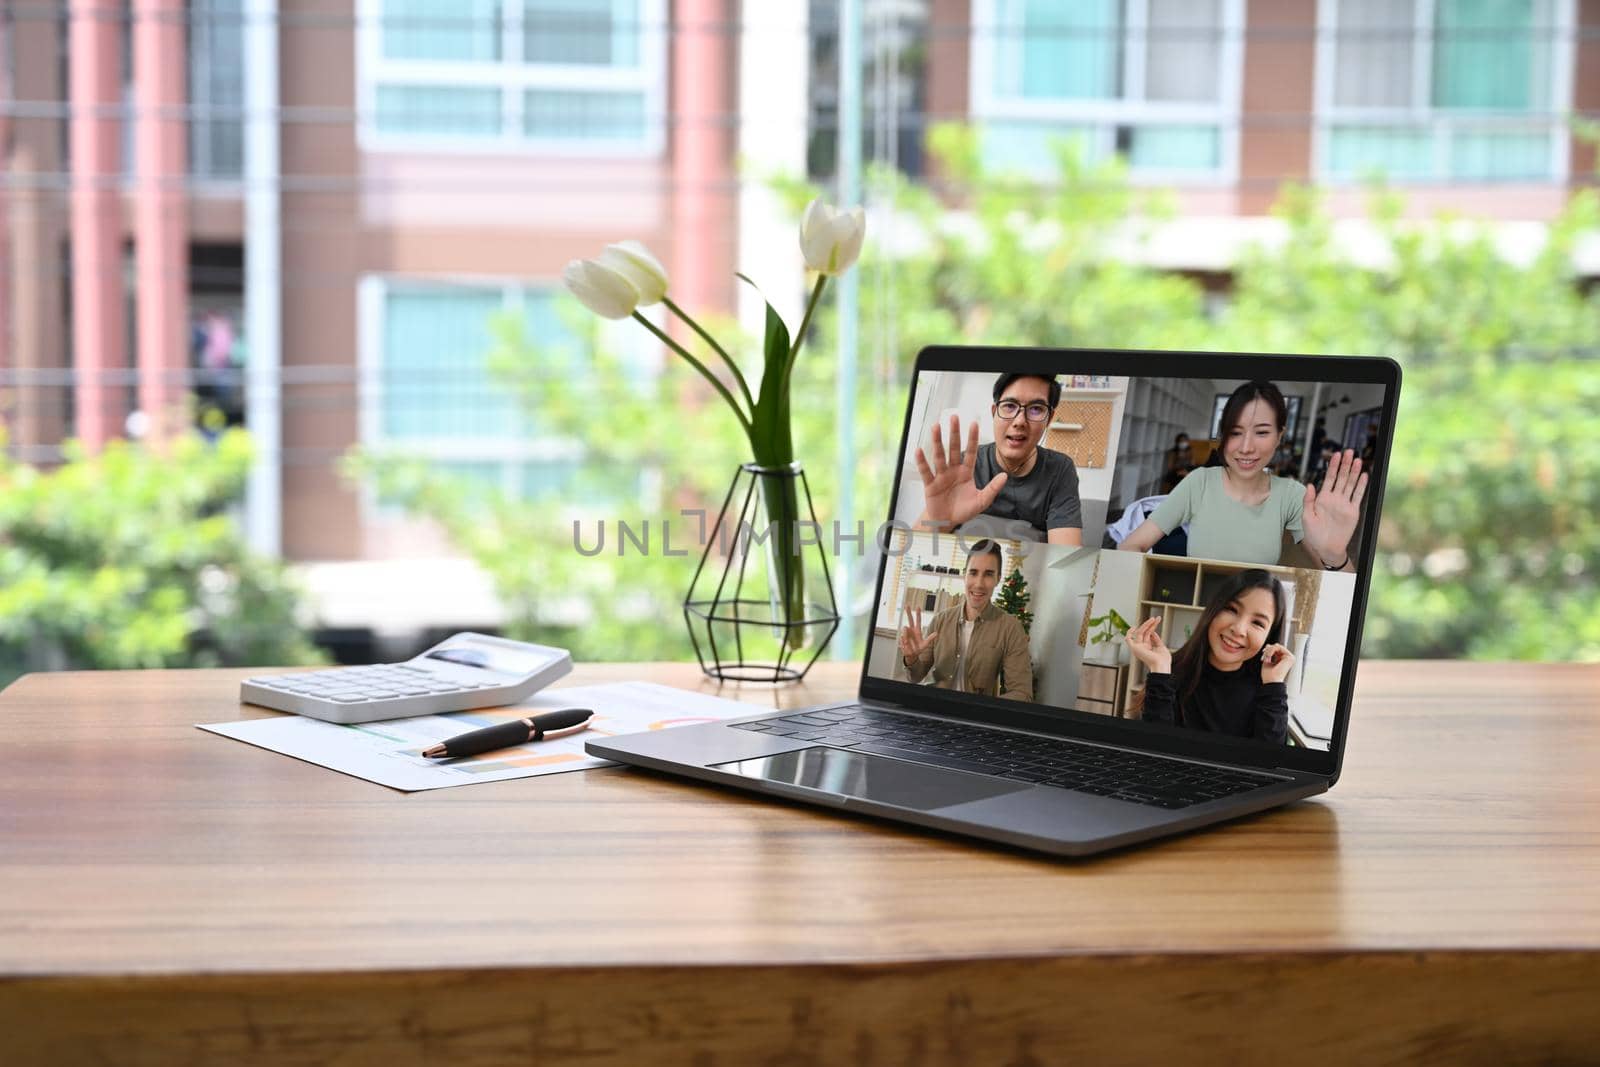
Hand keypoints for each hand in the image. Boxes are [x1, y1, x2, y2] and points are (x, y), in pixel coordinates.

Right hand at [898, 603, 937, 662]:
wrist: (912, 655)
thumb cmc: (919, 649)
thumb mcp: (926, 644)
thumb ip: (930, 638)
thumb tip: (937, 633)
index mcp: (918, 630)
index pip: (918, 621)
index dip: (918, 614)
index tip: (918, 607)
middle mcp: (911, 630)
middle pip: (910, 619)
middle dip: (908, 612)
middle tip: (907, 605)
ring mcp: (906, 633)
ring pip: (904, 629)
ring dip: (906, 636)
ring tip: (908, 644)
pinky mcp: (902, 637)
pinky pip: (902, 637)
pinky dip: (904, 642)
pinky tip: (906, 646)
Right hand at [914, 415, 1006, 530]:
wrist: (947, 522)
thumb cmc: (964, 510)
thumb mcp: (982, 501)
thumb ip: (993, 488)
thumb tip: (1005, 475)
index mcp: (966, 472)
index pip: (971, 452)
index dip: (972, 438)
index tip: (974, 423)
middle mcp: (953, 470)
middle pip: (954, 448)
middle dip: (954, 433)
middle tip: (953, 417)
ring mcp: (941, 476)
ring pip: (939, 456)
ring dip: (937, 441)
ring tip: (935, 427)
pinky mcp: (930, 484)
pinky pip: (926, 471)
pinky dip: (922, 462)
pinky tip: (919, 450)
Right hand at [1124, 617, 1171, 674]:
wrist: (1161, 665)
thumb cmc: (1163, 660)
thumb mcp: (1161, 646)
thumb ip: (1156, 639)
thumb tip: (1152, 631)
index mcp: (1148, 648)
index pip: (1149, 635)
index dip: (1153, 627)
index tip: (1157, 621)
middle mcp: (1142, 647)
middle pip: (1145, 632)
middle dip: (1151, 624)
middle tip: (1157, 618)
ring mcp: (1138, 647)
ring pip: (1140, 632)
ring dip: (1147, 624)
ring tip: (1153, 619)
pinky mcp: (1135, 648)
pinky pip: (1128, 639)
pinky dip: (1129, 633)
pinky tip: (1134, 627)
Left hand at [1260, 643, 1294, 684]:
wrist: (1271, 681)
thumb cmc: (1268, 675)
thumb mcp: (1267, 660)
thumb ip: (1269, 653)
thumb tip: (1269, 644)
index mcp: (1283, 660)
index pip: (1276, 649)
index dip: (1268, 649)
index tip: (1263, 653)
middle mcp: (1288, 659)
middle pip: (1277, 647)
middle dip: (1268, 649)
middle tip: (1263, 655)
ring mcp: (1290, 658)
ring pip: (1277, 646)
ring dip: (1269, 650)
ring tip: (1266, 657)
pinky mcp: (1290, 657)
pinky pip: (1279, 647)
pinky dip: (1271, 650)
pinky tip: (1269, 656)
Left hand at [1302, 449, 1367, 567]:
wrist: (1326, 548)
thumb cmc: (1314, 534)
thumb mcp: (1306, 517)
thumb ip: (1308, 501)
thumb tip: (1309, 485)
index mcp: (1322, 498)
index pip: (1329, 478)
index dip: (1332, 466)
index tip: (1335, 455)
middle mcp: (1334, 498)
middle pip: (1341, 477)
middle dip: (1345, 464)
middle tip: (1349, 451)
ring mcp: (1344, 504)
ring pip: (1350, 484)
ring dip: (1354, 472)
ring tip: (1357, 460)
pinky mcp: (1353, 511)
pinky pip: (1357, 496)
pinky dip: (1361, 486)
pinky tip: (1364, 476)